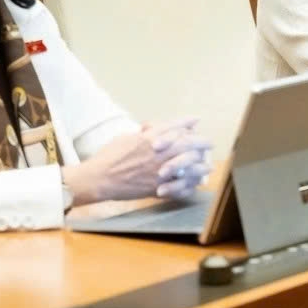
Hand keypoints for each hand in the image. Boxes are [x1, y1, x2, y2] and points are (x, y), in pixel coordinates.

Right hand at [62, 117, 210, 203]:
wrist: (98, 179)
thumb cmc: (109, 156)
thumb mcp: (126, 138)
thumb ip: (144, 134)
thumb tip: (155, 128)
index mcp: (148, 138)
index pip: (173, 126)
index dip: (187, 122)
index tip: (196, 119)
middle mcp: (156, 153)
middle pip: (186, 144)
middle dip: (200, 142)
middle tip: (209, 143)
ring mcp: (157, 171)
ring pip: (186, 165)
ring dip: (199, 165)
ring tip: (207, 166)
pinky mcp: (155, 187)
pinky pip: (178, 186)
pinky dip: (188, 185)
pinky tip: (194, 183)